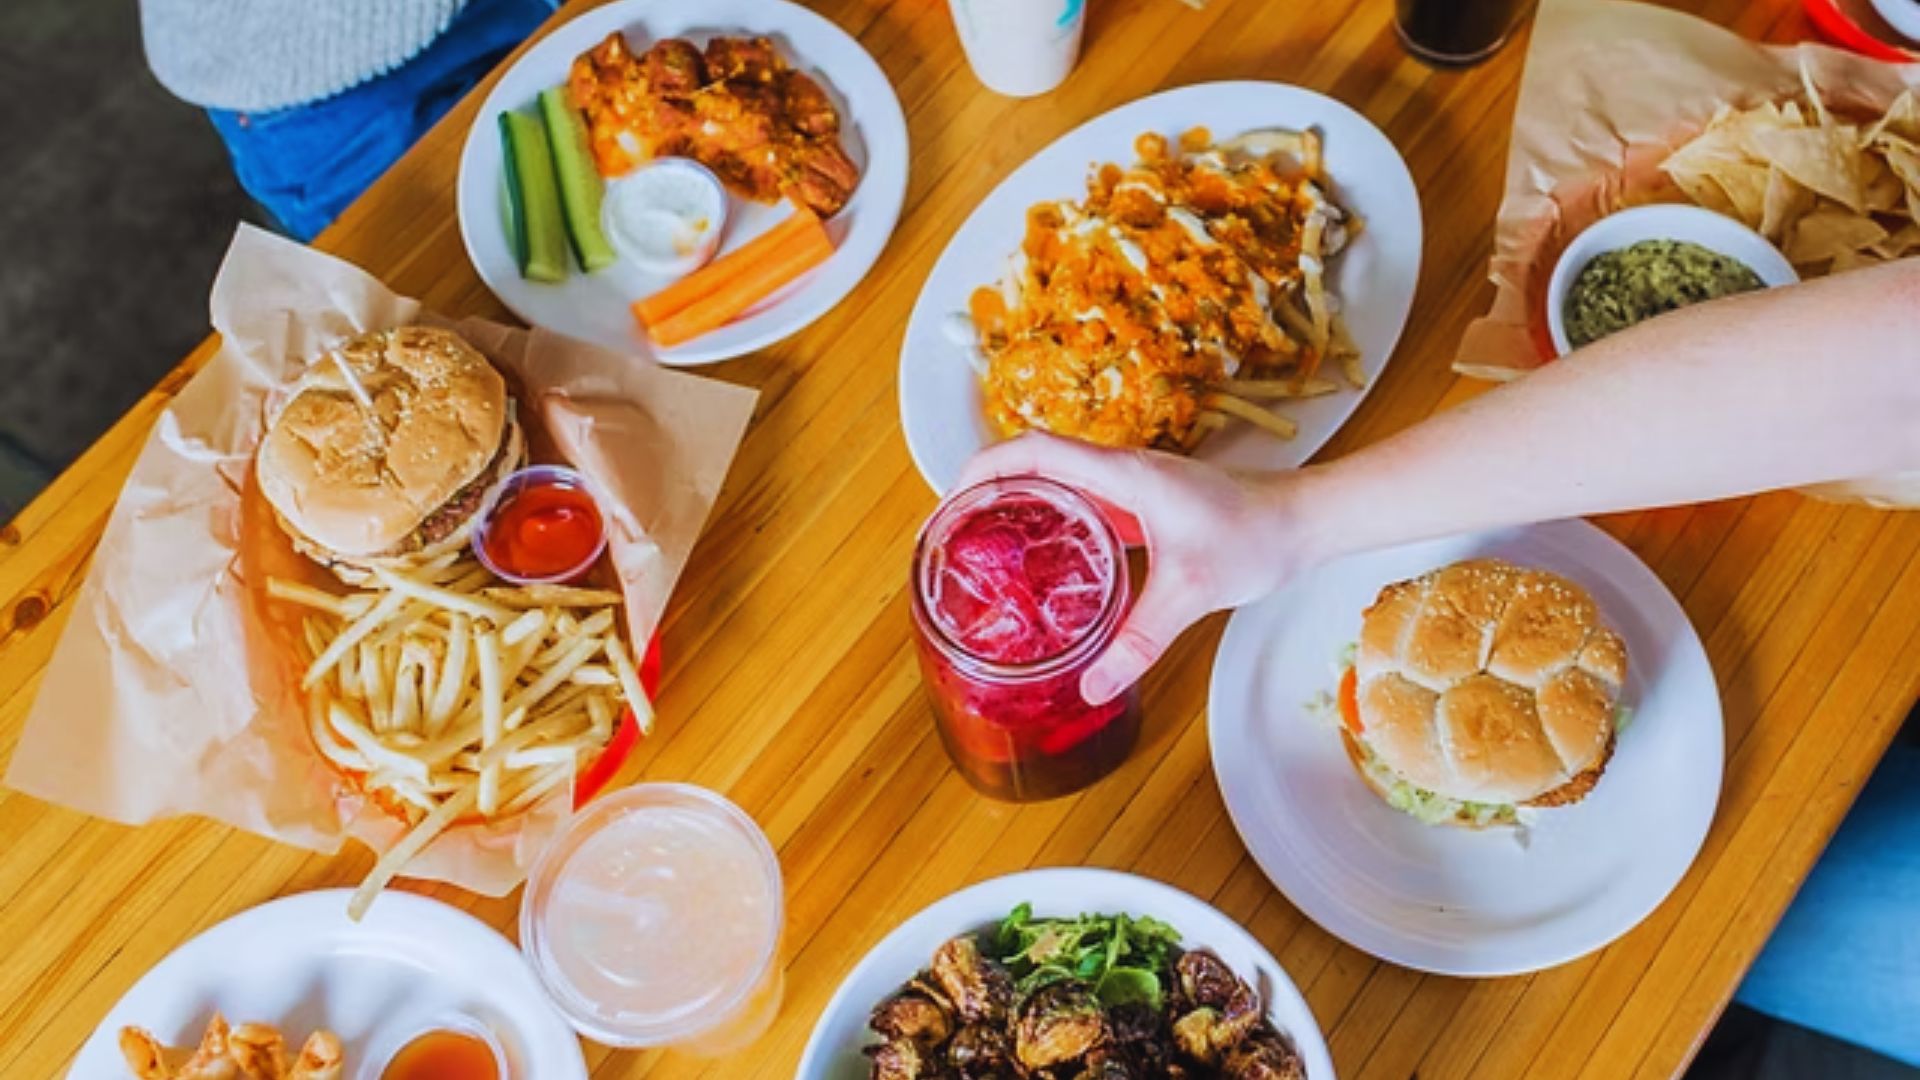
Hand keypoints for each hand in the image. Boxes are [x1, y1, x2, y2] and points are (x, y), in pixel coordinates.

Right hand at [957, 432, 1316, 705]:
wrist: (1303, 521)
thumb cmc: (1257, 534)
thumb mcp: (1191, 592)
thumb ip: (1139, 639)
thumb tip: (1092, 683)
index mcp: (1122, 473)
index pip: (1032, 452)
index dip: (981, 472)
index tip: (948, 505)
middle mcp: (1118, 472)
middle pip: (1029, 463)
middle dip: (980, 492)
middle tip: (948, 536)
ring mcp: (1128, 488)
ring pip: (1052, 483)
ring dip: (1010, 505)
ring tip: (976, 548)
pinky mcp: (1139, 508)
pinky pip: (1077, 506)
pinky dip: (1046, 524)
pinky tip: (1037, 564)